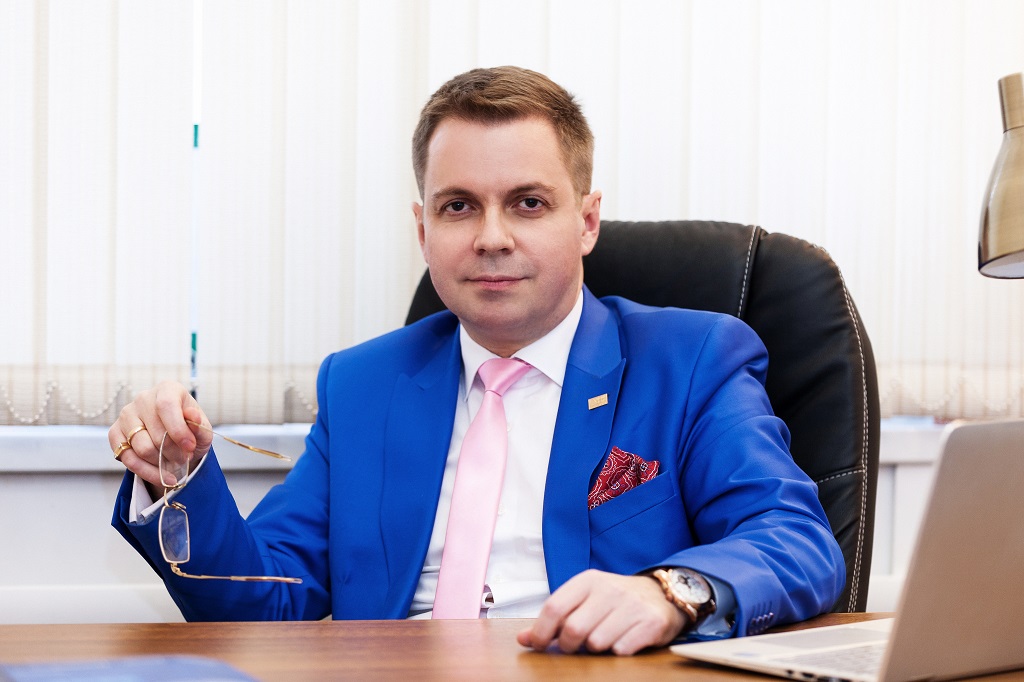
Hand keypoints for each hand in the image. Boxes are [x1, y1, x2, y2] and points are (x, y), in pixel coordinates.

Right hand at [109, 381, 212, 491]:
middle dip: (174, 452)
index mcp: (167, 389)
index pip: (166, 405)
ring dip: (161, 463)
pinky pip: (128, 458)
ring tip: (173, 463)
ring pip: (142, 448)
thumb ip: (199, 424)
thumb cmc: (190, 430)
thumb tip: (192, 415)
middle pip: (156, 432)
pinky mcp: (115, 432)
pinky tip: (161, 476)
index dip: (178, 429)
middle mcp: (143, 398)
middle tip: (184, 458)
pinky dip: (147, 472)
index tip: (190, 447)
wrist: (174, 439)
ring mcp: (126, 415)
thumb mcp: (202, 429)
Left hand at [516, 569, 687, 655]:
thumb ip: (555, 618)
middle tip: (576, 646)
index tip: (539, 645)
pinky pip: (621, 650)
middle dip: (570, 645)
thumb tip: (524, 639)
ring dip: (596, 648)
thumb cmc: (615, 600)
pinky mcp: (651, 622)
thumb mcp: (585, 600)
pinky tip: (623, 640)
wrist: (662, 595)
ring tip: (603, 638)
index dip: (541, 631)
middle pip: (574, 629)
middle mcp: (610, 589)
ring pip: (597, 643)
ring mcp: (632, 605)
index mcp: (588, 580)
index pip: (554, 607)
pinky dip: (617, 651)